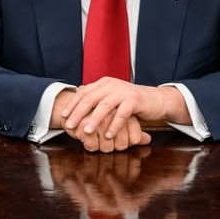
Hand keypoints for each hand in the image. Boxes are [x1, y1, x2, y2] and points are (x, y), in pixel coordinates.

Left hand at [59, 77, 185, 147]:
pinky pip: (122, 114)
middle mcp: (112, 85)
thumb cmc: (131, 102)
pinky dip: (114, 125)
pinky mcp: (134, 100)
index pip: (83, 92)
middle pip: (90, 98)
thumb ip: (97, 95)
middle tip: (69, 125)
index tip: (63, 116)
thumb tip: (78, 92)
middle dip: (78, 113)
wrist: (156, 100)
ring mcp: (123, 91)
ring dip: (94, 120)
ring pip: (104, 106)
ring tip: (86, 131)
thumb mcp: (112, 96)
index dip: (72, 104)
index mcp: (104, 83)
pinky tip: (108, 135)